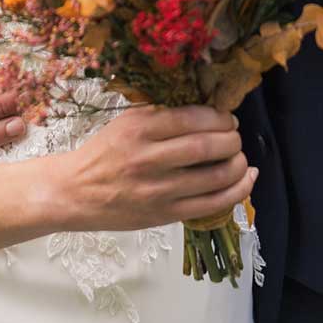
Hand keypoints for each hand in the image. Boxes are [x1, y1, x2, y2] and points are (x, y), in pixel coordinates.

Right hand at [53, 104, 255, 233]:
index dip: (220, 116)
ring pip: (216, 176)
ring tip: (239, 156)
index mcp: (139, 129)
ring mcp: (159, 190)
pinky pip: (212, 204)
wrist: (75, 192)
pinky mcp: (165, 214)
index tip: (227, 117)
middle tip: (234, 136)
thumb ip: (161, 114)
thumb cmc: (104, 152)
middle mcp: (150, 159)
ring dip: (238, 163)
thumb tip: (208, 107)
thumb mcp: (126, 122)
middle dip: (232, 138)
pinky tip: (247, 178)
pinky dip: (238, 191)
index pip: (193, 118)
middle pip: (209, 146)